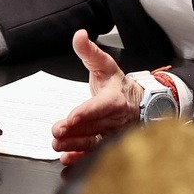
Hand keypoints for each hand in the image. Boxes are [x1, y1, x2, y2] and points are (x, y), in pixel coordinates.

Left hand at [52, 29, 138, 166]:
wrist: (136, 103)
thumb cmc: (116, 84)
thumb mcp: (104, 64)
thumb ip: (89, 51)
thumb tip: (79, 35)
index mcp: (115, 98)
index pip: (101, 106)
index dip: (86, 113)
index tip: (70, 118)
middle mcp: (115, 119)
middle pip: (94, 126)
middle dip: (75, 131)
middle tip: (57, 132)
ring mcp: (111, 133)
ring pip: (93, 141)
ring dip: (74, 145)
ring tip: (57, 145)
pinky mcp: (106, 144)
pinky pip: (94, 152)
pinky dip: (80, 157)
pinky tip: (67, 158)